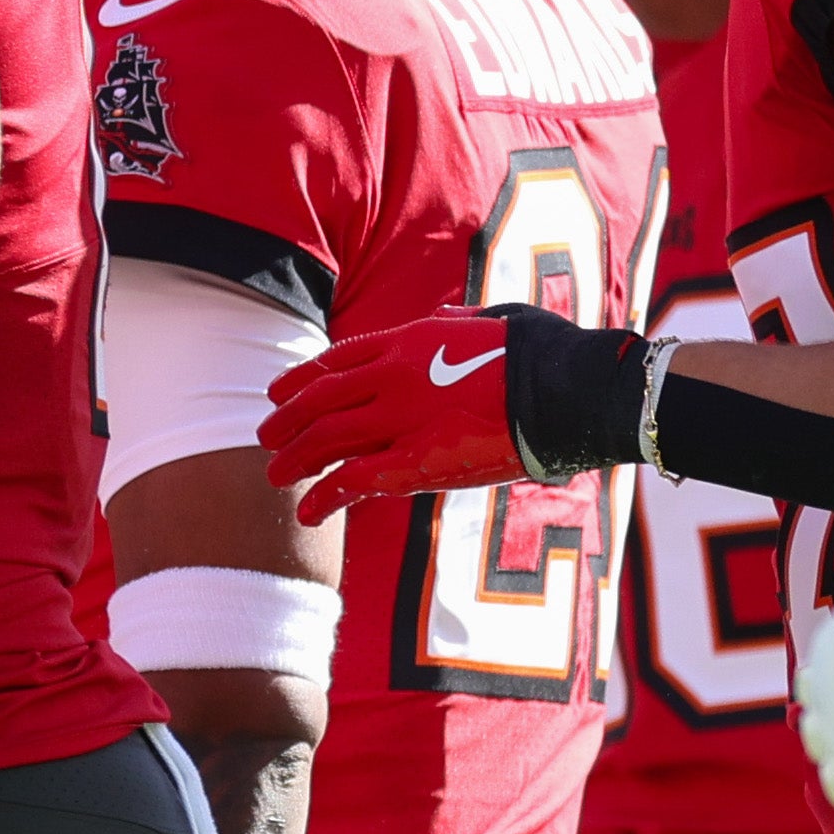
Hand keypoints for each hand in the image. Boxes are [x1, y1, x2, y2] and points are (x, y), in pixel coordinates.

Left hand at [263, 305, 568, 526]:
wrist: (568, 390)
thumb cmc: (542, 355)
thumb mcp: (493, 321)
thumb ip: (457, 324)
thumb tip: (442, 320)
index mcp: (410, 340)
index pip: (336, 361)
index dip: (300, 380)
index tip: (278, 394)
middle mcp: (392, 377)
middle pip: (318, 401)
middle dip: (285, 421)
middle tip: (264, 438)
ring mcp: (400, 420)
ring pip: (324, 441)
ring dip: (292, 460)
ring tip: (275, 476)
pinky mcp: (415, 464)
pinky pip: (352, 482)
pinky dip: (323, 498)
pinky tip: (307, 513)